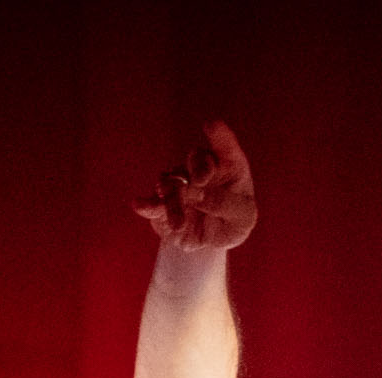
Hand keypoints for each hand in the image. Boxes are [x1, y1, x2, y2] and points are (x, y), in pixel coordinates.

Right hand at [131, 120, 256, 251]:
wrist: (209, 247)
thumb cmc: (233, 224)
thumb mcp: (241, 219)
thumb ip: (225, 204)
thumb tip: (198, 194)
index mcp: (229, 168)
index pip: (226, 149)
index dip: (220, 136)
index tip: (212, 125)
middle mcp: (203, 170)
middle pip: (196, 158)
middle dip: (198, 166)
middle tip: (201, 181)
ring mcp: (181, 185)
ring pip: (174, 184)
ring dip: (175, 203)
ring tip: (179, 225)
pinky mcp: (162, 204)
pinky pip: (154, 202)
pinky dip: (147, 203)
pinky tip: (139, 204)